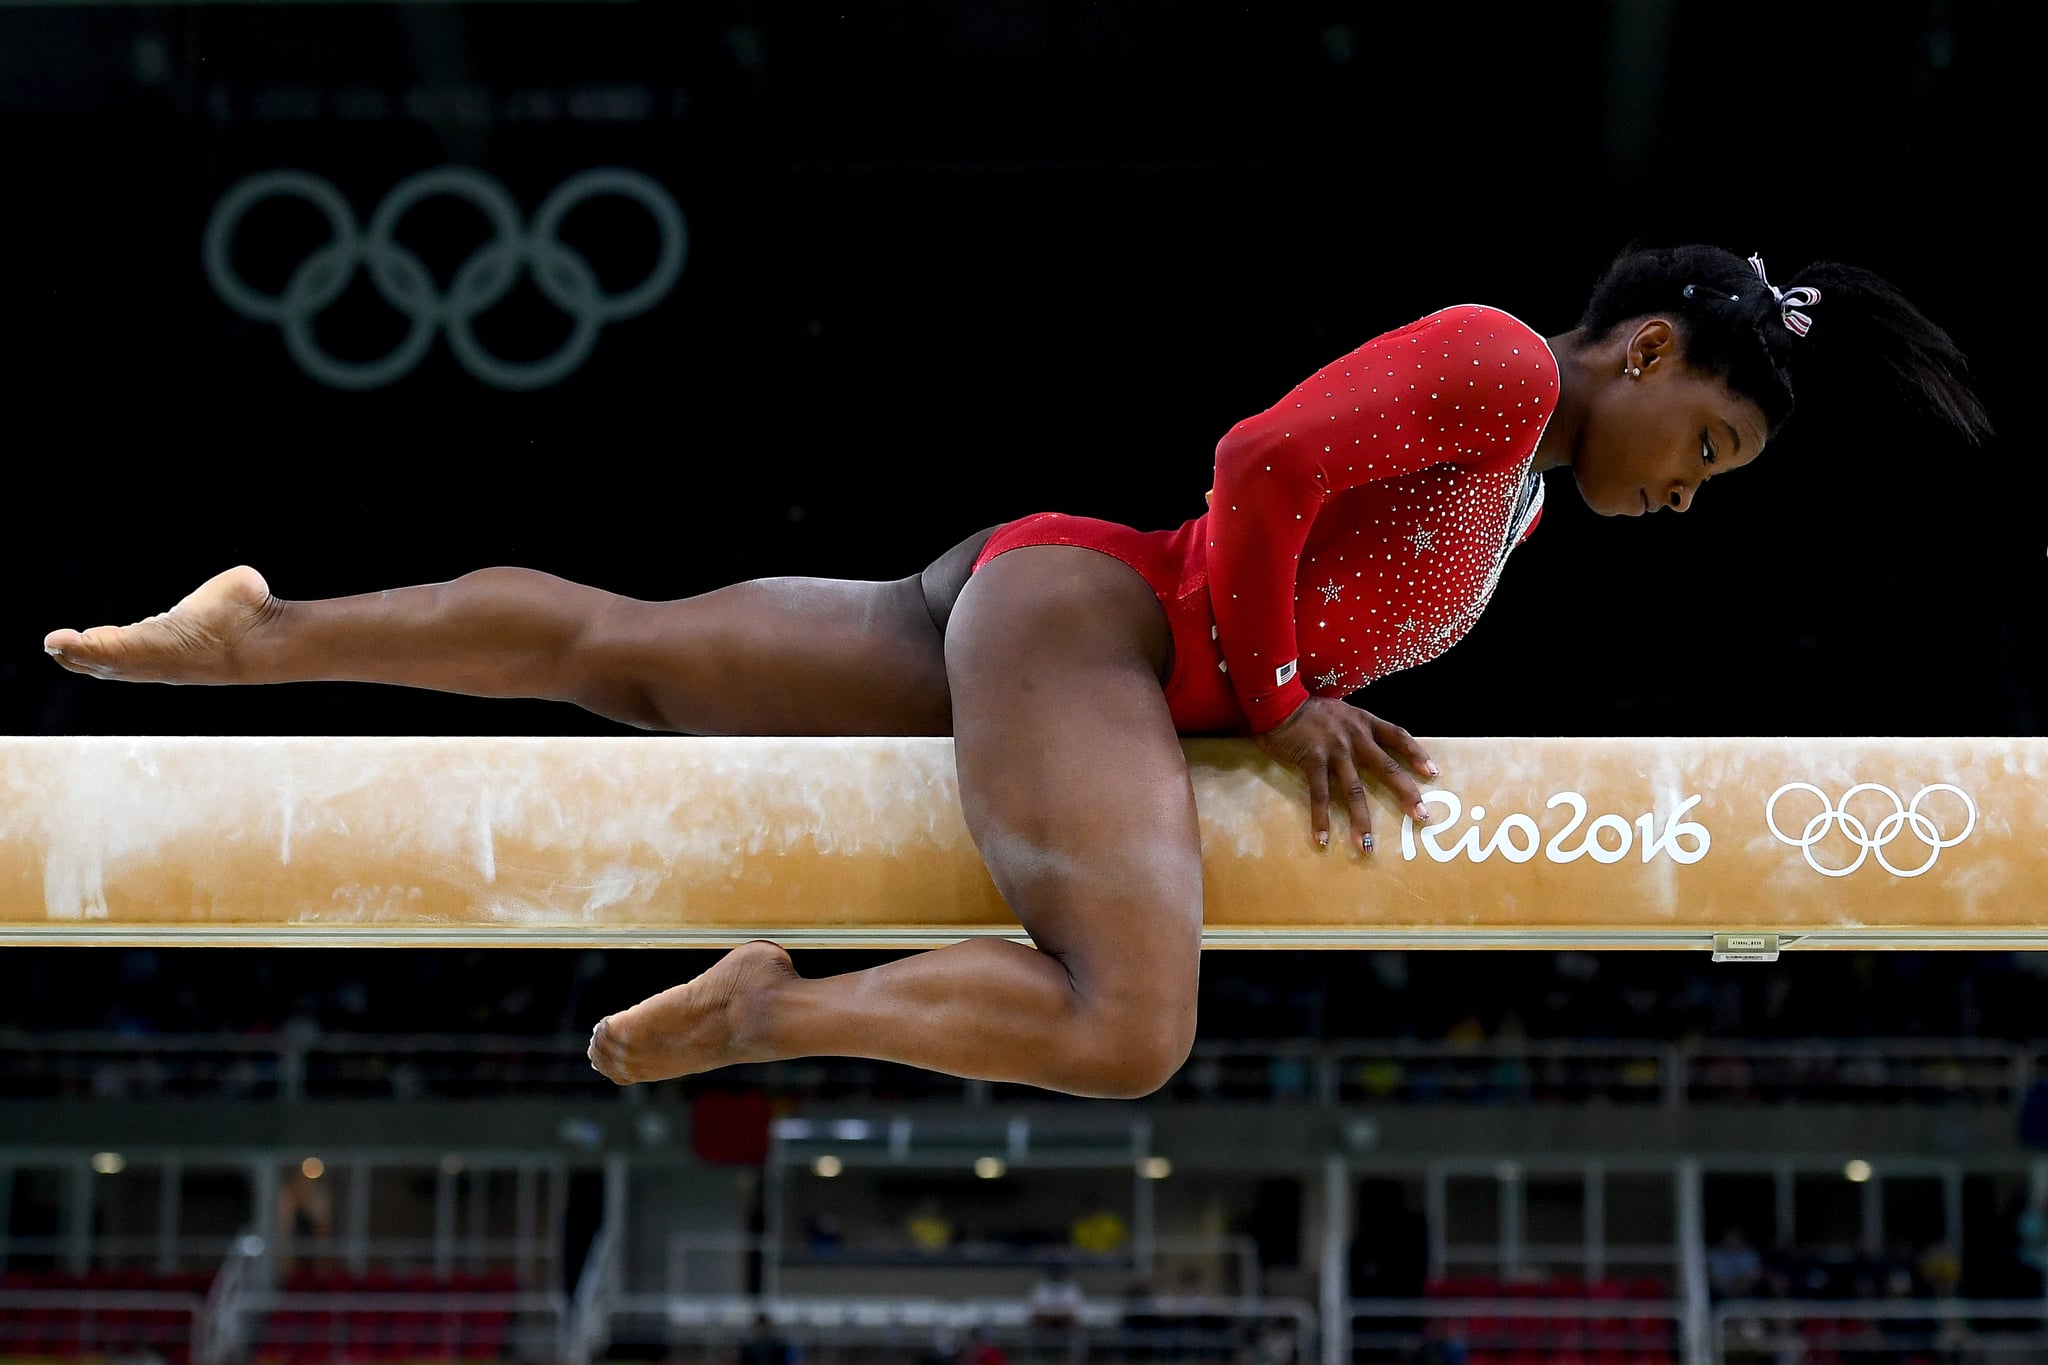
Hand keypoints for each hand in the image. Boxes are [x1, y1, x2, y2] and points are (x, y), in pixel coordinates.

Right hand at [1253, 696, 1437, 853]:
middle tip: (1421, 817)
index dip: (1417, 754)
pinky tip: (1323, 838)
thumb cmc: (1310, 711)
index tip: (1432, 774)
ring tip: (1368, 846)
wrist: (1279, 701)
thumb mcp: (1342, 713)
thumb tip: (1370, 750)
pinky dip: (1321, 818)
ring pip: (1354, 789)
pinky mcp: (1312, 760)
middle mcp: (1355, 736)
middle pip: (1386, 767)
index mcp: (1364, 722)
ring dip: (1362, 820)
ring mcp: (1335, 749)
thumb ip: (1357, 729)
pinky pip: (1319, 794)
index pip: (1398, 736)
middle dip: (1405, 793)